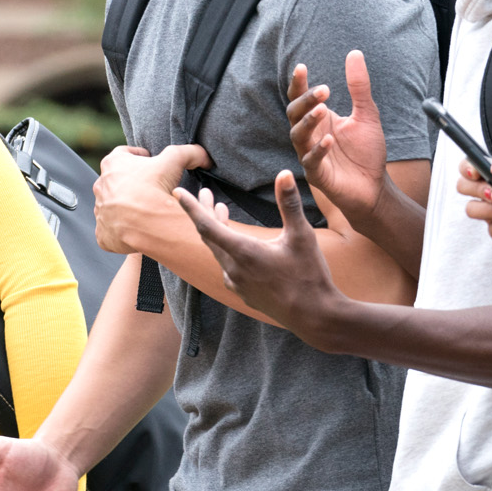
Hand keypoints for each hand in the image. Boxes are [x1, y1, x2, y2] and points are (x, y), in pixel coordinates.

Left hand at [94, 143, 210, 254]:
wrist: (147, 224)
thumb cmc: (156, 187)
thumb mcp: (175, 159)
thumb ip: (189, 152)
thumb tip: (204, 156)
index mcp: (112, 163)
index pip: (123, 153)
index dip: (139, 156)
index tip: (150, 161)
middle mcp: (101, 186)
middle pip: (117, 181)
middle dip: (132, 183)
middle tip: (151, 190)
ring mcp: (100, 211)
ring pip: (113, 206)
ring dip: (126, 208)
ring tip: (146, 212)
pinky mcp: (102, 234)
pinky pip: (111, 230)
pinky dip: (123, 230)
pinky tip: (138, 229)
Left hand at [175, 171, 346, 346]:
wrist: (314, 317)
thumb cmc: (309, 275)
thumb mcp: (301, 236)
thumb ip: (289, 203)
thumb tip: (285, 173)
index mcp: (244, 253)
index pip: (207, 226)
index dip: (191, 207)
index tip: (177, 192)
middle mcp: (234, 269)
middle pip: (210, 237)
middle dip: (205, 212)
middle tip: (204, 192)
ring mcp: (237, 284)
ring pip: (218, 251)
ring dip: (217, 230)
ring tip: (220, 211)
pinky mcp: (243, 293)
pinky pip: (226, 266)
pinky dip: (225, 248)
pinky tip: (234, 245)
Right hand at [286, 53, 387, 221]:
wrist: (375, 187)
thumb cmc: (366, 153)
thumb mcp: (367, 114)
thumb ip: (359, 87)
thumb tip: (354, 53)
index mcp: (319, 120)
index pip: (301, 98)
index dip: (298, 83)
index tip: (301, 67)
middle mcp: (310, 136)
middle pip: (294, 113)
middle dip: (305, 100)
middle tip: (324, 90)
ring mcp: (310, 155)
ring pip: (298, 136)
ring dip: (308, 121)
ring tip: (322, 110)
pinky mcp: (318, 175)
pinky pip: (311, 161)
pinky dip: (318, 150)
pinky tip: (329, 140)